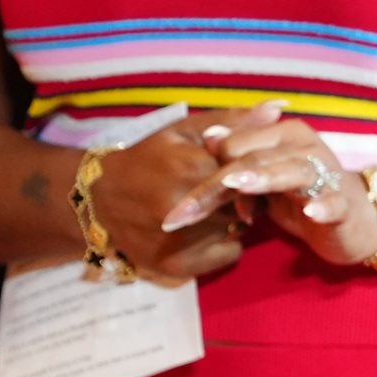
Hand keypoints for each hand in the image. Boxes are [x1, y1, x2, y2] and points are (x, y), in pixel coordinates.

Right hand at [82, 114, 249, 284]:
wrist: (99, 200)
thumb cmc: (148, 158)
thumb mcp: (184, 131)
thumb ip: (233, 120)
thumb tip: (278, 108)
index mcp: (190, 168)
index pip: (249, 170)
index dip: (255, 169)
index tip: (251, 166)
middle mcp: (185, 208)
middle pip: (247, 202)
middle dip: (250, 193)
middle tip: (239, 186)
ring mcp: (179, 242)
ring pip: (238, 227)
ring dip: (238, 216)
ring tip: (218, 204)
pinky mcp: (176, 268)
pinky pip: (229, 253)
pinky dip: (227, 241)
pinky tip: (209, 228)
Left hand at [164, 105, 376, 268]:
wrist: (352, 220)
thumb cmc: (299, 196)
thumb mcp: (262, 180)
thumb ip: (236, 161)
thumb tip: (208, 136)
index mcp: (282, 135)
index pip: (234, 147)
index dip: (206, 175)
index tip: (182, 210)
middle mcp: (304, 146)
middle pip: (252, 161)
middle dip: (216, 188)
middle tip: (179, 215)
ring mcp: (325, 173)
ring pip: (292, 171)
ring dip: (267, 177)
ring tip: (238, 186)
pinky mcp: (343, 204)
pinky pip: (333, 202)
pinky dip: (323, 206)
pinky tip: (311, 213)